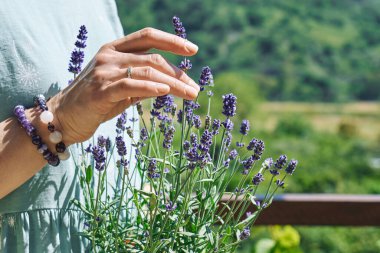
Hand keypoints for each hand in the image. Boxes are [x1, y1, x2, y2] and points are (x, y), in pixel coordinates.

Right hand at [48, 27, 199, 144]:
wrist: (64, 118)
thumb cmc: (96, 102)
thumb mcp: (122, 88)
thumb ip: (142, 81)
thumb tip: (169, 83)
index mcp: (114, 49)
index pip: (148, 36)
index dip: (172, 40)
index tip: (193, 50)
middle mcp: (110, 55)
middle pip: (154, 57)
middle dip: (178, 73)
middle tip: (194, 88)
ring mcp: (104, 71)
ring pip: (148, 71)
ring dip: (173, 83)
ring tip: (190, 94)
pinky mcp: (101, 90)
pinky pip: (132, 85)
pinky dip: (152, 87)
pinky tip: (166, 91)